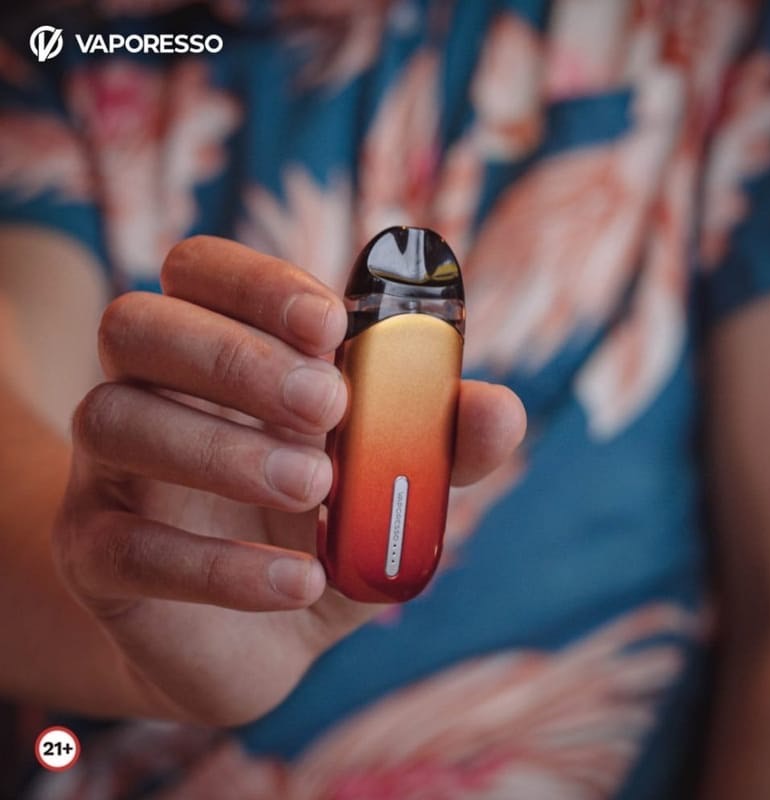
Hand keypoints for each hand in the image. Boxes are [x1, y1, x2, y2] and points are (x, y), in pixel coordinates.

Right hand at [52, 236, 525, 725]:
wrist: (261, 634)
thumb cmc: (322, 530)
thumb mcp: (385, 483)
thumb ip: (436, 443)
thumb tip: (499, 411)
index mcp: (217, 355)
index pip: (200, 272)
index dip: (258, 282)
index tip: (332, 323)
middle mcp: (148, 394)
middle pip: (137, 326)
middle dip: (234, 356)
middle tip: (326, 406)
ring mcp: (108, 474)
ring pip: (115, 421)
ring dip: (226, 452)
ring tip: (317, 490)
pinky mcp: (95, 558)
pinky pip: (127, 546)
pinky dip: (222, 566)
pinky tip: (301, 581)